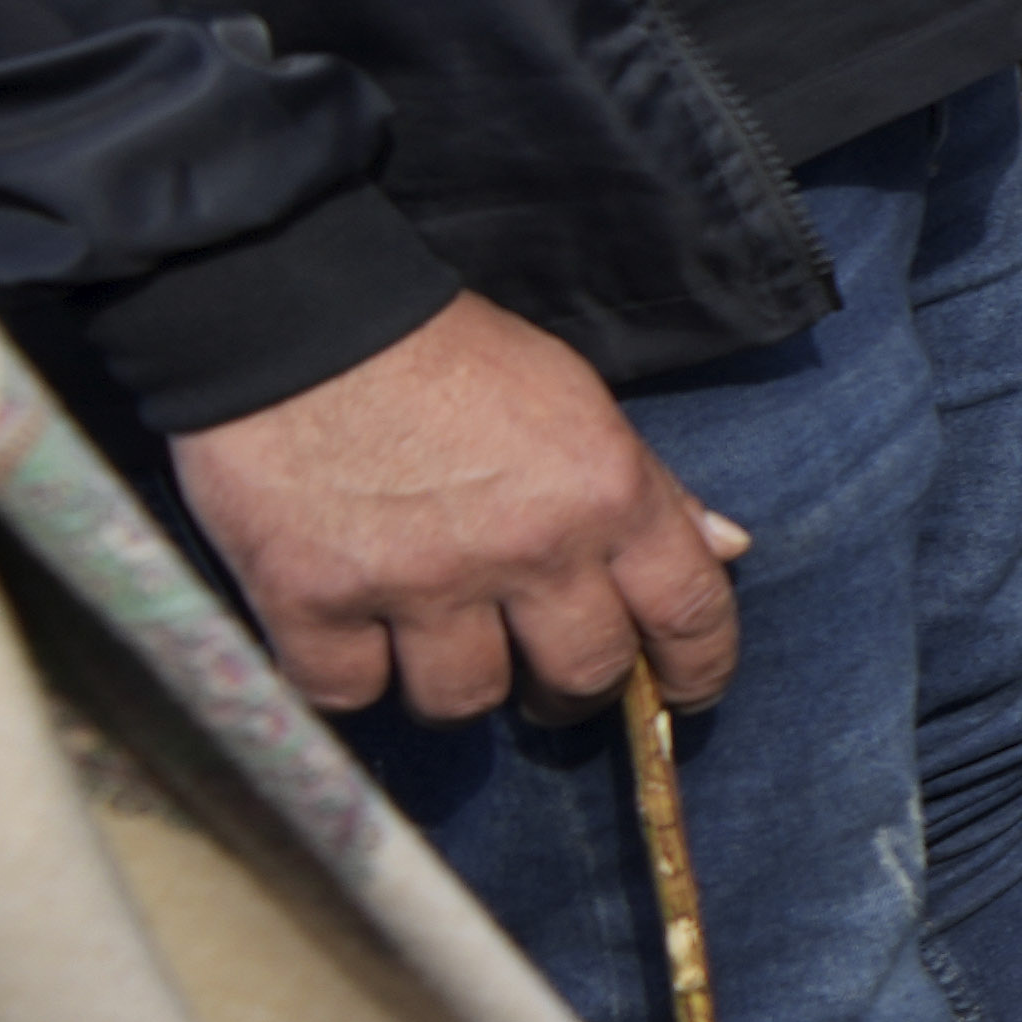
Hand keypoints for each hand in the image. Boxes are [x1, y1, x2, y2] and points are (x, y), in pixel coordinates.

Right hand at [166, 290, 741, 724]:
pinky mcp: (313, 599)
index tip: (684, 696)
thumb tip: (724, 549)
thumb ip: (649, 485)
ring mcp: (418, 581)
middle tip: (547, 677)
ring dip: (460, 688)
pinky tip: (354, 646)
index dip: (698, 670)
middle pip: (584, 677)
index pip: (690, 613)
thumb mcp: (574, 397)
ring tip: (441, 651)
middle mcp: (526, 550)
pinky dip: (351, 680)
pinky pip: (349, 693)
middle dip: (575, 690)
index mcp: (606, 494)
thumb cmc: (445, 353)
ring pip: (466, 701)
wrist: (297, 320)